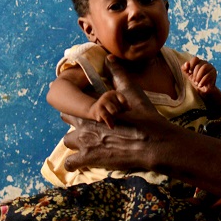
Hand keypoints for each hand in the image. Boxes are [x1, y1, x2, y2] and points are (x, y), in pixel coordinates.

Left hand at [65, 55, 220, 202]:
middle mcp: (84, 123)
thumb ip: (118, 74)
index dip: (79, 99)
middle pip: (67, 116)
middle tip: (87, 121)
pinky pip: (71, 163)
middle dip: (74, 118)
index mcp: (93, 106)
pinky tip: (79, 162)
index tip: (84, 101)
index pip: (74, 98)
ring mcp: (85, 142)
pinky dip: (73, 163)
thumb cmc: (144, 117)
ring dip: (75, 140)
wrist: (153, 143)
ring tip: (86, 142)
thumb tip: (109, 57)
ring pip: (67, 140)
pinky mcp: (89, 159)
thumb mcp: (132, 93)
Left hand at [181, 56, 216, 94]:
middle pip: (198, 65)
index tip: (189, 72)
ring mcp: (210, 67)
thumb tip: (186, 64)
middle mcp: (205, 63)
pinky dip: (202, 81)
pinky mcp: (214, 73)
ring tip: (197, 83)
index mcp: (198, 62)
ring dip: (198, 77)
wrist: (203, 89)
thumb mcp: (188, 75)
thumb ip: (185, 68)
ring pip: (204, 68)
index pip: (195, 59)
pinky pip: (208, 75)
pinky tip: (200, 85)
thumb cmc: (195, 80)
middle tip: (194, 81)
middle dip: (195, 74)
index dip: (191, 65)